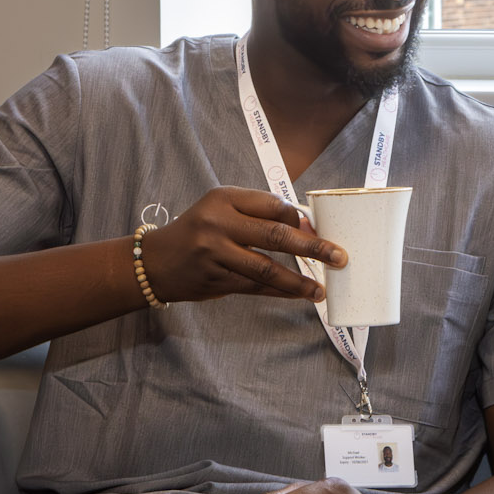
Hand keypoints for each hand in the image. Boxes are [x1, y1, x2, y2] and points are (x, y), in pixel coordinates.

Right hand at [138, 187, 347, 303]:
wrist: (154, 262)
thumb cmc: (198, 232)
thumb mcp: (222, 211)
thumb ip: (258, 216)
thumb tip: (307, 228)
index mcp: (224, 198)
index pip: (273, 206)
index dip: (300, 219)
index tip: (320, 230)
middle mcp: (218, 222)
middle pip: (275, 236)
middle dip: (313, 247)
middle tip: (339, 257)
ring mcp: (215, 252)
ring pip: (267, 268)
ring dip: (298, 281)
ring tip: (320, 289)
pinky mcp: (215, 279)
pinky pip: (255, 287)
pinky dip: (280, 292)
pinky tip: (298, 295)